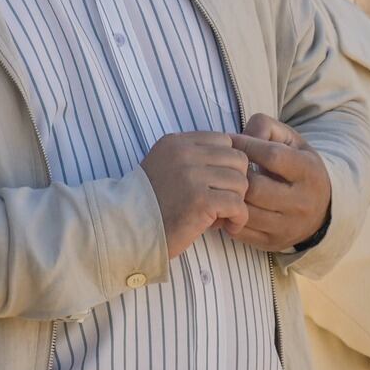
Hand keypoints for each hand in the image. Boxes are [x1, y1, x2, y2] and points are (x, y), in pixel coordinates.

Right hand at [141, 131, 255, 259]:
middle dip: (236, 183)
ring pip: (241, 182)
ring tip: (220, 216)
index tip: (216, 184)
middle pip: (238, 159)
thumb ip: (193, 158)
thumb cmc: (150, 205)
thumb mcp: (166, 167)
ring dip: (236, 203)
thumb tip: (236, 162)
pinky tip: (226, 227)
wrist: (127, 229)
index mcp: (176, 143)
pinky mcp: (200, 201)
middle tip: (222, 203)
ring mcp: (192, 176)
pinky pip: (238, 205)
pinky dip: (238, 219)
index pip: (224, 140)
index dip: (227, 164)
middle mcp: (184, 153)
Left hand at [225, 114, 330, 251]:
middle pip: (256, 188)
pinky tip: (223, 203)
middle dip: (235, 175)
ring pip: (247, 213)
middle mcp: (302, 202)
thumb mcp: (291, 141)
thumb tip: (241, 137)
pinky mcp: (273, 243)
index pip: (273, 157)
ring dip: (228, 197)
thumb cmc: (297, 167)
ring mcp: (288, 226)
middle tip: (222, 166)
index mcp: (309, 172)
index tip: (231, 141)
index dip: (246, 146)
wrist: (321, 209)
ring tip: (220, 184)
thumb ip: (266, 128)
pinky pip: (242, 232)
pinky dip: (227, 217)